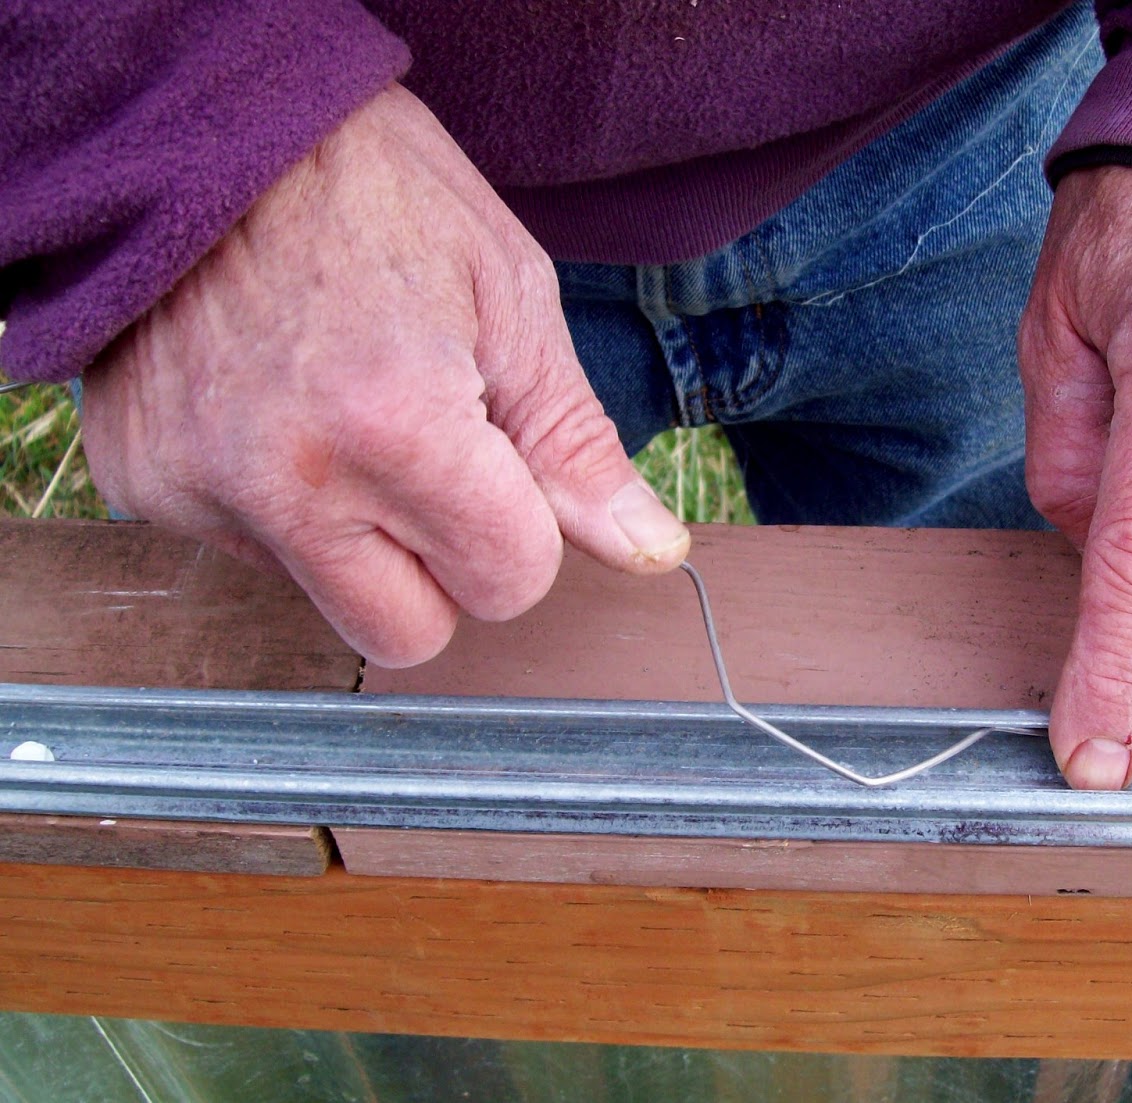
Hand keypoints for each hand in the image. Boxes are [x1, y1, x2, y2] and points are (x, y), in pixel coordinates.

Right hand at [81, 84, 688, 666]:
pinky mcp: (140, 482)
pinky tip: (279, 410)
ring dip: (361, 542)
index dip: (522, 527)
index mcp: (397, 424)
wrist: (207, 122)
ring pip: (329, 601)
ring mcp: (197, 487)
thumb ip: (576, 445)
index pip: (508, 583)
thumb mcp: (511, 297)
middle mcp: (286, 479)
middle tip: (430, 457)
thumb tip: (650, 551)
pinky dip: (280, 507)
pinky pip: (248, 553)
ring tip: (346, 418)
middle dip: (444, 566)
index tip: (497, 454)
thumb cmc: (377, 192)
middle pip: (411, 633)